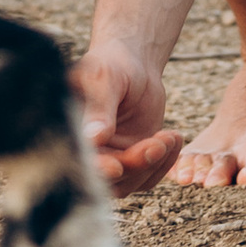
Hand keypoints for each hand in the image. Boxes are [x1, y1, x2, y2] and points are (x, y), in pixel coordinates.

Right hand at [73, 42, 184, 197]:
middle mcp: (90, 153)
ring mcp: (113, 159)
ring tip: (169, 136)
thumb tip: (93, 137)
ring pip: (133, 182)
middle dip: (136, 164)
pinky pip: (150, 174)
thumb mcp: (104, 79)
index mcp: (71, 133)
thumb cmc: (112, 64)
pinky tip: (174, 138)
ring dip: (154, 163)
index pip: (81, 161)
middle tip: (158, 142)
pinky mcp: (135, 160)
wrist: (133, 64)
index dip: (97, 169)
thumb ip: (100, 108)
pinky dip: (166, 162)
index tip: (116, 166)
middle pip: (110, 179)